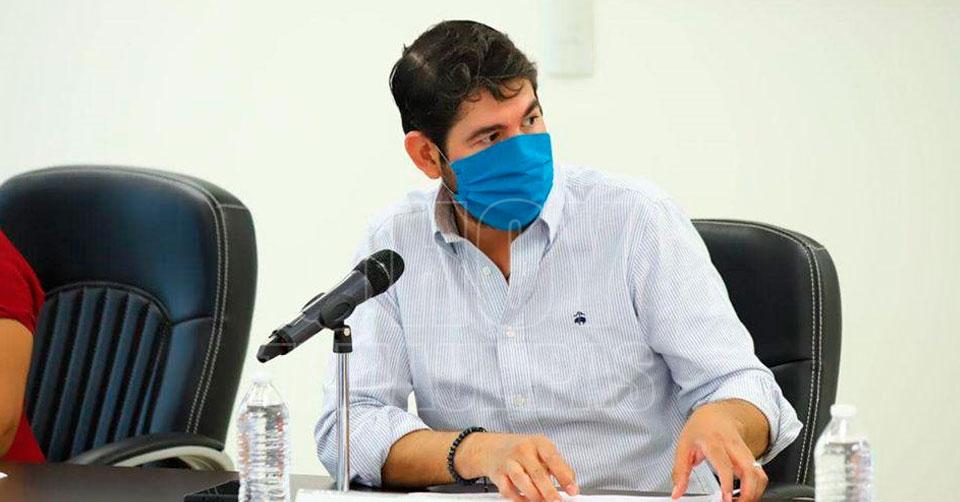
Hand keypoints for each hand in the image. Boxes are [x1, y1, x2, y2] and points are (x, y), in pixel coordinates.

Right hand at [455, 432, 578, 501]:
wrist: (494, 447)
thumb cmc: (523, 450)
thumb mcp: (542, 450)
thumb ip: (558, 466)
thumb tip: (572, 484)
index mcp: (538, 443)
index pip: (553, 459)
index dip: (564, 476)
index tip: (572, 490)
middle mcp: (523, 451)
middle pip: (537, 473)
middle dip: (549, 491)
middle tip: (557, 501)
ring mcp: (509, 462)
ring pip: (521, 480)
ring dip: (533, 495)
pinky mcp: (498, 474)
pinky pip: (507, 490)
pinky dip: (518, 498)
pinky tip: (526, 501)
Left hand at [671, 403, 768, 501]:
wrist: (717, 414)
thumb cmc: (701, 429)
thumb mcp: (684, 446)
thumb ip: (680, 472)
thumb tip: (676, 492)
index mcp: (714, 442)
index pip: (725, 464)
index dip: (727, 483)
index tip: (726, 499)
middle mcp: (734, 447)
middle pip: (749, 470)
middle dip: (748, 492)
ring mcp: (745, 452)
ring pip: (759, 474)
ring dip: (755, 492)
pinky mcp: (751, 459)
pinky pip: (760, 475)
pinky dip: (757, 489)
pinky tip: (746, 496)